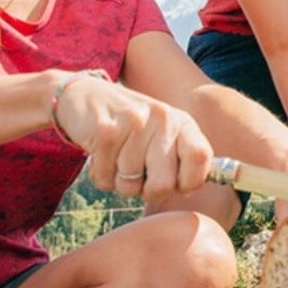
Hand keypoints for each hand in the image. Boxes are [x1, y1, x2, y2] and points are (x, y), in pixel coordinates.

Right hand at [53, 73, 213, 200]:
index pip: (201, 157)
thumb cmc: (131, 125)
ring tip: (117, 158)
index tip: (178, 186)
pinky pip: (106, 179)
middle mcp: (162, 120)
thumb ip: (181, 158)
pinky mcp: (105, 132)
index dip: (191, 182)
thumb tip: (190, 190)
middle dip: (149, 192)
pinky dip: (101, 175)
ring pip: (130, 186)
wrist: (86, 95)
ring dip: (120, 181)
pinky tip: (101, 154)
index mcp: (182, 122)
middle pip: (164, 184)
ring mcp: (134, 124)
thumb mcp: (163, 133)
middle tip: (139, 177)